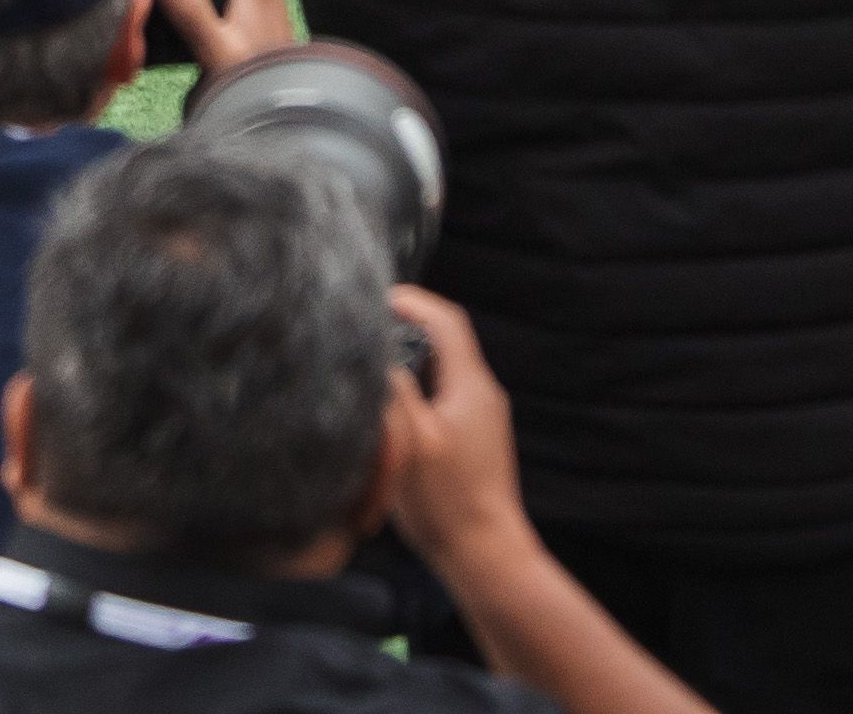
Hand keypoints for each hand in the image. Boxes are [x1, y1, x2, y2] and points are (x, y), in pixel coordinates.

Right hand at [379, 288, 535, 566]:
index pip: (445, 319)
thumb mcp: (411, 441)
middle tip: (365, 333)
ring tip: (371, 372)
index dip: (411, 301)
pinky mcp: (477, 444)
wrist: (487, 556)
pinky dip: (418, 394)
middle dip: (405, 330)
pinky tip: (392, 417)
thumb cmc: (446, 502)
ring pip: (444, 373)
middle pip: (446, 342)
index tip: (375, 298)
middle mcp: (484, 395)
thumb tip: (378, 351)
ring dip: (410, 364)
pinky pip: (445, 400)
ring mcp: (484, 420)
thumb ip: (395, 389)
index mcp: (471, 385)